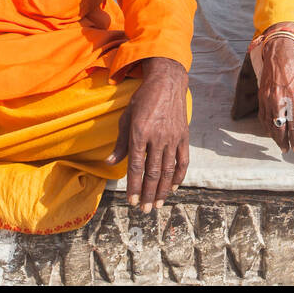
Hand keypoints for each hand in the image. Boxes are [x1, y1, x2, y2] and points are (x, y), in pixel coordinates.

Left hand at [106, 57, 188, 212]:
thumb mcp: (126, 117)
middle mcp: (157, 137)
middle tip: (145, 210)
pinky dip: (179, 176)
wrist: (167, 82)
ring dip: (163, 190)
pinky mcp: (184, 136)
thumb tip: (110, 163)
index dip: (133, 187)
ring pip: (168, 171)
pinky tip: (174, 187)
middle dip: (148, 194)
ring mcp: (173, 137)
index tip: (131, 201)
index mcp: (139, 133)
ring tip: (158, 204)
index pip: (136, 167)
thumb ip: (120, 143)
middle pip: (153, 173)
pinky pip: (183, 161)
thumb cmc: (143, 99)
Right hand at [257, 22, 293, 154]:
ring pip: (269, 123)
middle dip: (283, 141)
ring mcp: (268, 98)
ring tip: (280, 143)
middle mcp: (279, 100)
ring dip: (274, 136)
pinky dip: (266, 125)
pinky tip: (270, 130)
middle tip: (287, 150)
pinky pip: (262, 115)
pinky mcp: (261, 95)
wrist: (279, 52)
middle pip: (279, 128)